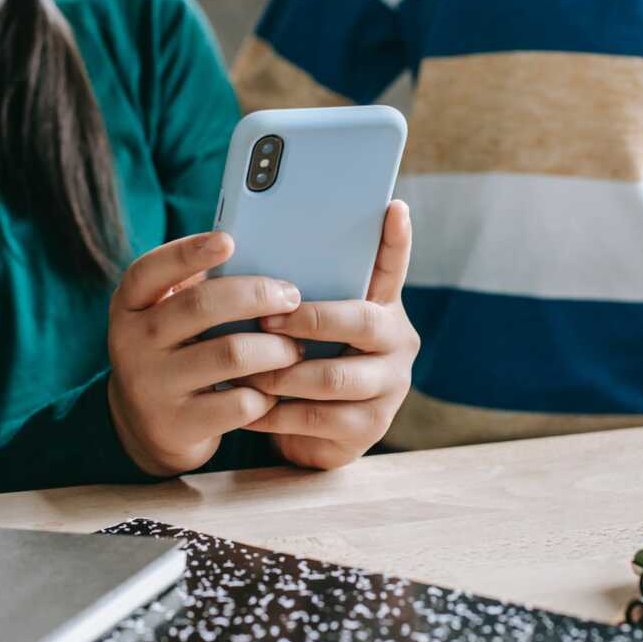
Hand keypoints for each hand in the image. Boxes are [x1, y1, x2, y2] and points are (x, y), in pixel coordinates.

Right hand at [107, 231, 303, 476]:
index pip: (150, 270)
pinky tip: (276, 389)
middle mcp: (132, 343)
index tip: (229, 240)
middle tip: (292, 297)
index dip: (188, 252)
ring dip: (276, 348)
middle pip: (201, 306)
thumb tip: (266, 258)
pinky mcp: (178, 425)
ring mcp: (152, 386)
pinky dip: (268, 394)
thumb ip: (199, 290)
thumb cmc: (175, 353)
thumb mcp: (168, 319)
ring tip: (295, 348)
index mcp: (130, 305)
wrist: (146, 426)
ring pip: (231, 354)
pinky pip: (240, 403)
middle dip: (257, 295)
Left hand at [242, 201, 418, 469]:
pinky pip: (316, 418)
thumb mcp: (303, 327)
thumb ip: (296, 295)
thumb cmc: (300, 362)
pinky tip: (247, 407)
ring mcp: (389, 388)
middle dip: (309, 320)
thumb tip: (245, 252)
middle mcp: (397, 343)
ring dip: (282, 373)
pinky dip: (274, 413)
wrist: (308, 434)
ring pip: (333, 376)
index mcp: (382, 307)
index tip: (392, 206)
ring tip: (245, 370)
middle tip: (266, 322)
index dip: (396, 240)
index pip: (392, 268)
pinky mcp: (370, 428)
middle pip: (362, 323)